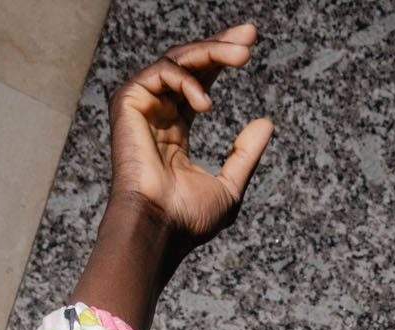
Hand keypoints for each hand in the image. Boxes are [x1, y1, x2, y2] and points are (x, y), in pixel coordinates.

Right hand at [71, 23, 271, 329]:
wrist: (159, 230)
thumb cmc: (189, 220)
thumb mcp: (230, 187)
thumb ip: (245, 155)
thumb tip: (267, 122)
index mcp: (175, 130)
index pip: (199, 82)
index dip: (222, 60)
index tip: (250, 44)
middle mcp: (157, 113)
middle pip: (188, 63)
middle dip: (219, 44)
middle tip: (250, 35)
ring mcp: (141, 107)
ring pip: (176, 60)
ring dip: (211, 52)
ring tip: (243, 57)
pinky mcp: (128, 103)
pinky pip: (160, 73)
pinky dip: (187, 82)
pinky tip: (207, 104)